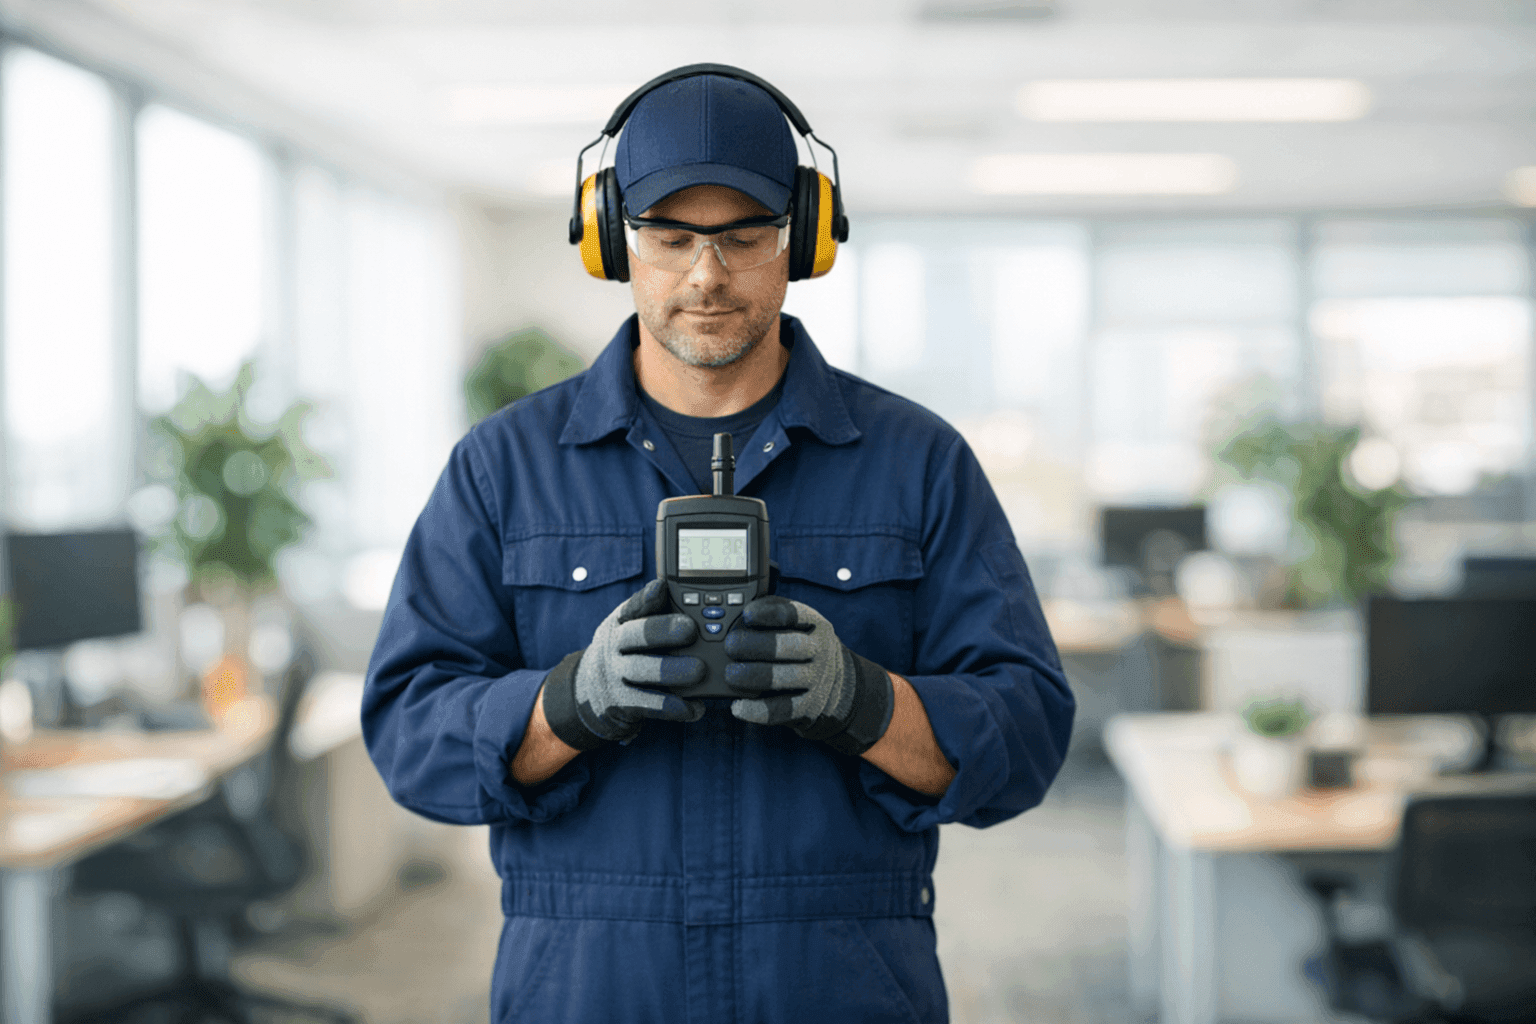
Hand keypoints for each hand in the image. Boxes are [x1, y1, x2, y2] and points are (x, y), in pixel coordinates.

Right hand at [542, 579, 705, 749]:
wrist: (588, 692)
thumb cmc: (623, 653)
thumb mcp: (627, 629)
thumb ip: (650, 613)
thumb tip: (669, 588)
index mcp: (619, 623)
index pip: (631, 606)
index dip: (646, 597)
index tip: (661, 588)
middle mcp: (613, 647)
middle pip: (635, 635)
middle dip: (663, 631)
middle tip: (691, 630)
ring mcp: (616, 677)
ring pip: (642, 671)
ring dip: (672, 671)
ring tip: (699, 670)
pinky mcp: (622, 705)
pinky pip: (649, 706)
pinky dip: (673, 708)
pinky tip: (694, 707)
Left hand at [724, 596, 894, 755]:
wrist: (839, 685)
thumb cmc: (802, 647)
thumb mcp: (798, 625)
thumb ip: (771, 615)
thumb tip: (736, 615)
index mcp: (814, 624)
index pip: (794, 613)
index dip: (768, 613)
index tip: (746, 615)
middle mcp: (819, 651)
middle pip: (790, 646)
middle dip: (756, 645)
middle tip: (731, 646)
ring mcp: (815, 680)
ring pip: (786, 678)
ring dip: (754, 676)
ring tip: (730, 675)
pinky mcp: (807, 707)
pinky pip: (781, 710)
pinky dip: (757, 710)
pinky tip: (737, 706)